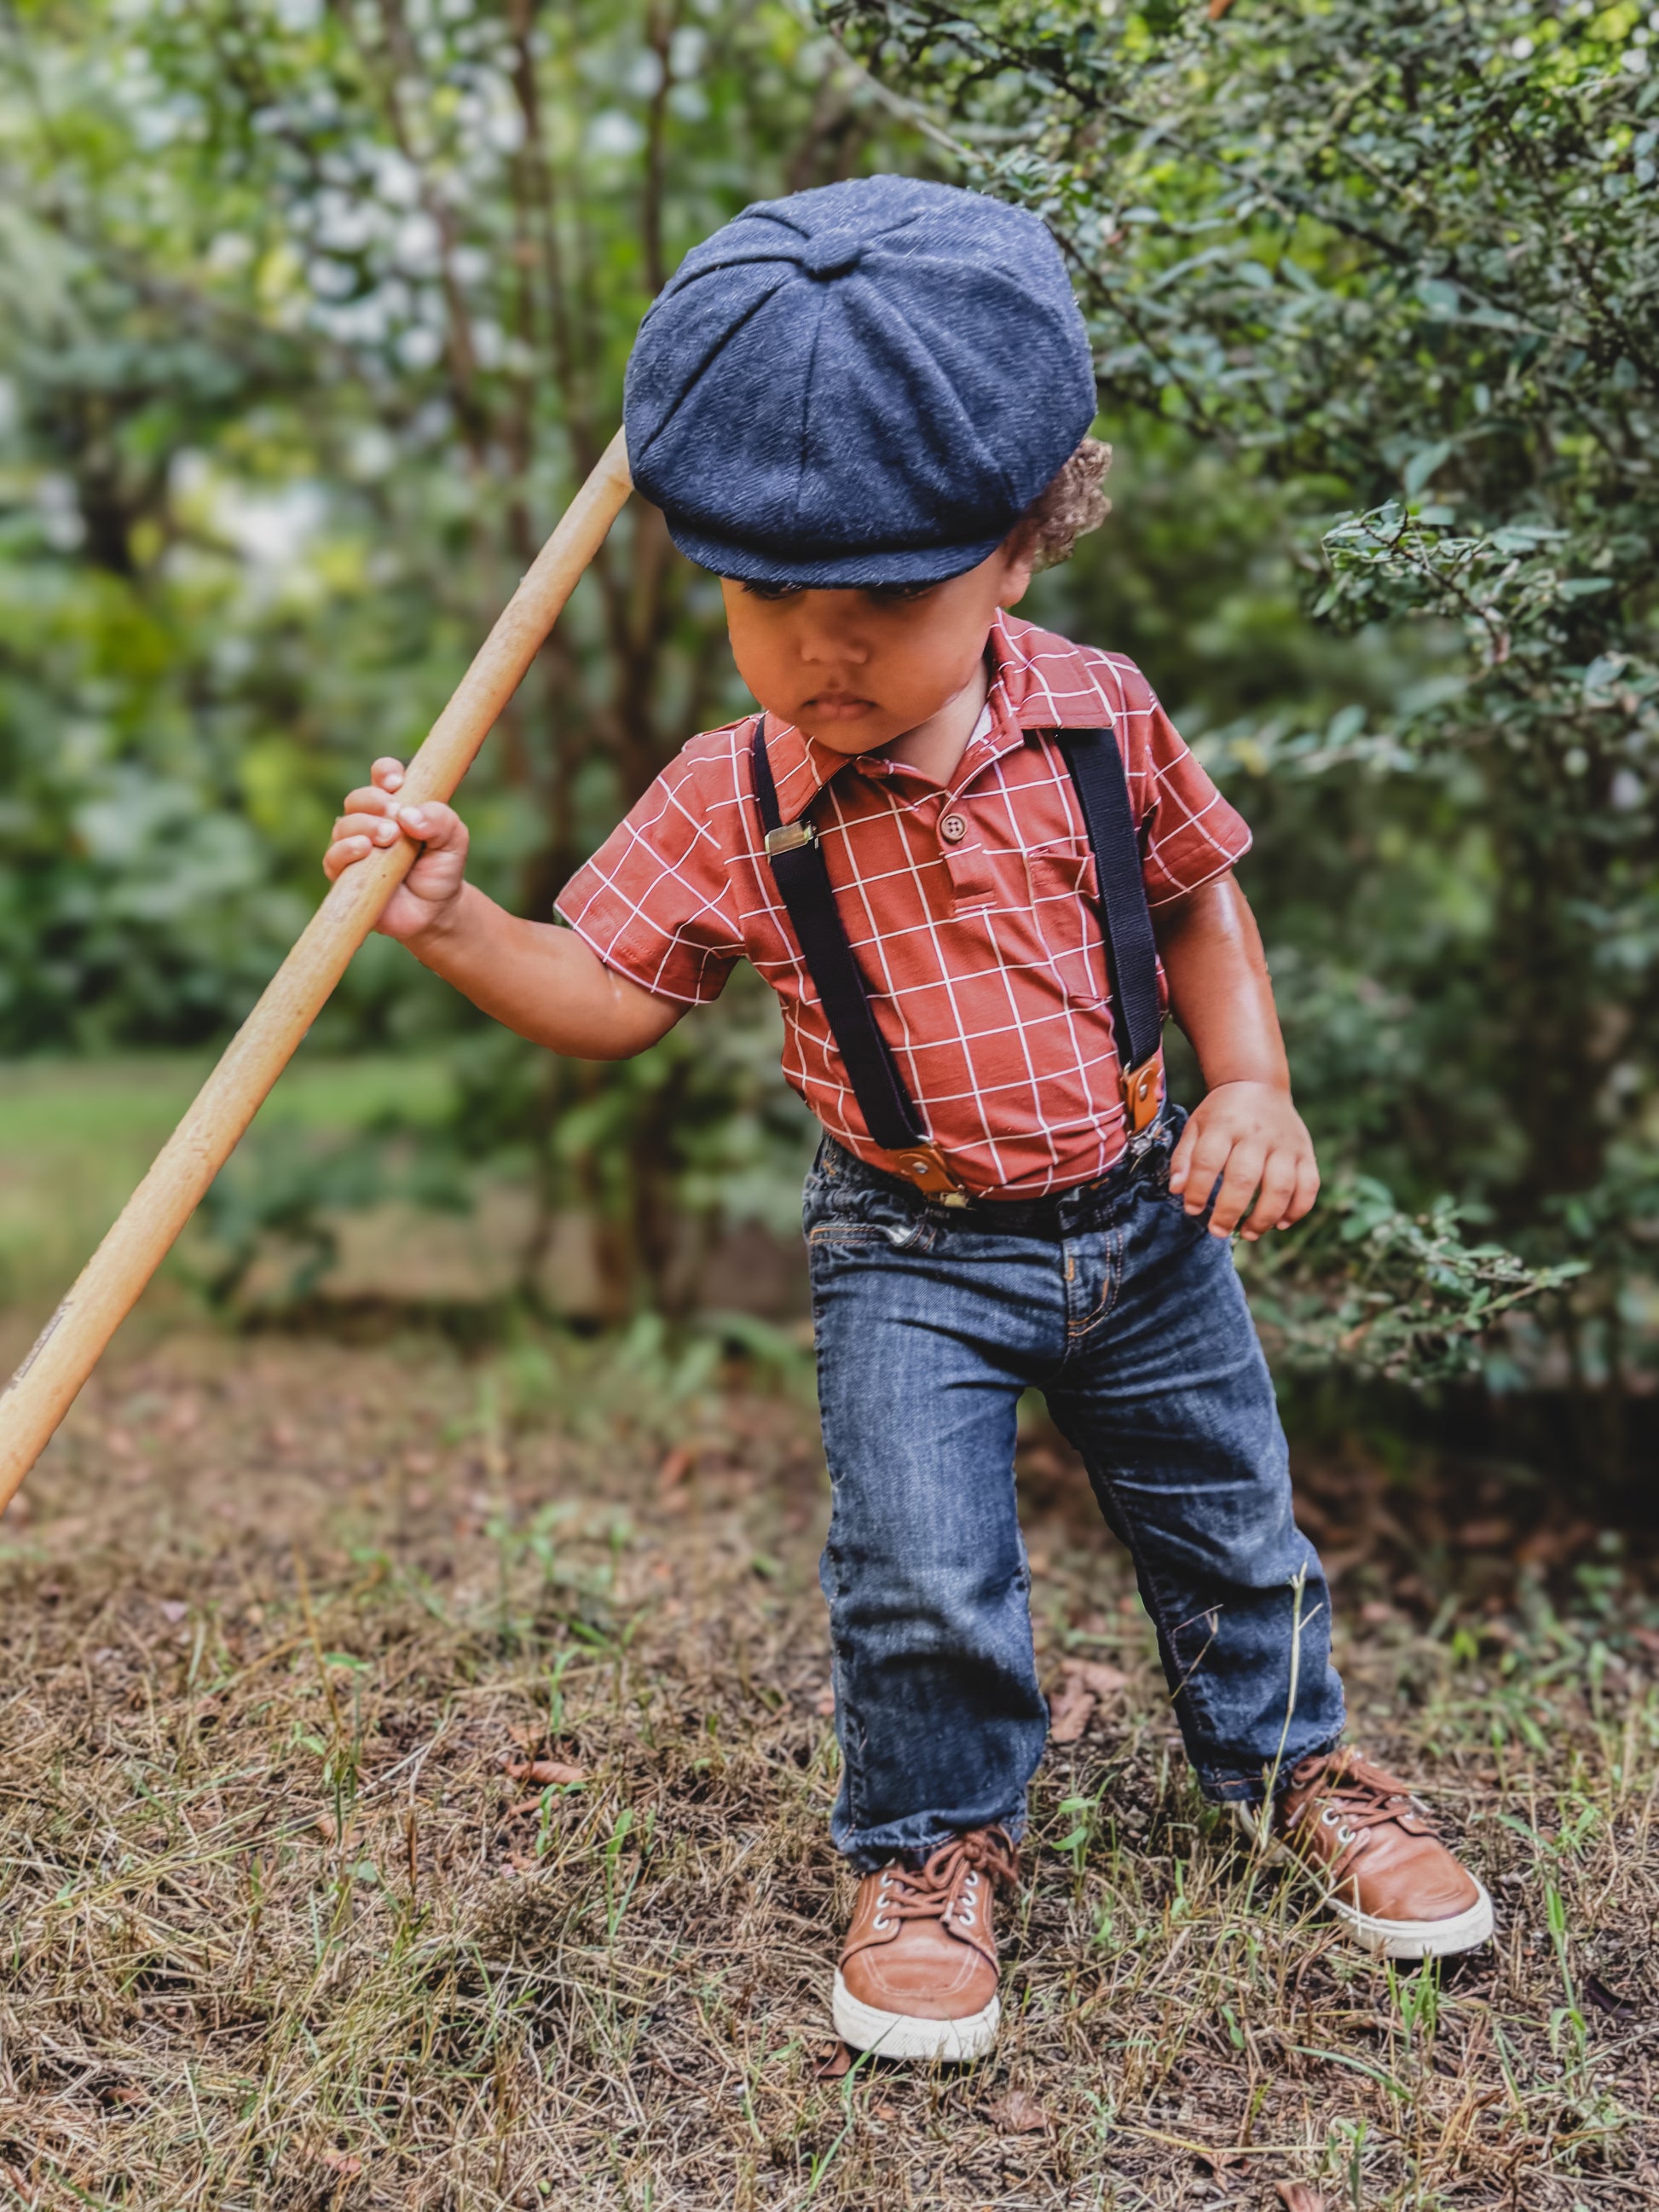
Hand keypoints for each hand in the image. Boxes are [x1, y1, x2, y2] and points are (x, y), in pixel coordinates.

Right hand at [323, 756, 468, 943]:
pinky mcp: (343, 875)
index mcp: (396, 805)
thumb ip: (441, 820)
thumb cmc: (442, 869)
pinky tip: (363, 849)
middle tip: (396, 815)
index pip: (383, 777)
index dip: (386, 773)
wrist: (435, 912)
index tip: (397, 783)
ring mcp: (354, 847)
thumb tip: (408, 815)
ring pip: (344, 824)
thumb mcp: (454, 840)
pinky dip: (345, 849)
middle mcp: (370, 822)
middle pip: (358, 798)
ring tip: (388, 838)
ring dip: (364, 826)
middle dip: (374, 801)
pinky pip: (333, 857)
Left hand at [1167, 1080, 1318, 1240]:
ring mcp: (1285, 1144)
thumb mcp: (1196, 1125)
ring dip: (1264, 1217)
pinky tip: (1280, 1223)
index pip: (1208, 1161)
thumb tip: (1177, 1190)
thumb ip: (1184, 1158)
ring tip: (1248, 1233)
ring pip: (1281, 1187)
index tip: (1192, 1209)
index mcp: (1225, 1125)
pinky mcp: (1306, 1152)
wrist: (1258, 1085)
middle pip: (1245, 1178)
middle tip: (1218, 1231)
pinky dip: (1297, 1210)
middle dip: (1229, 1212)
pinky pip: (1309, 1186)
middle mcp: (1257, 1134)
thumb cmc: (1222, 1113)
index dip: (1198, 1190)